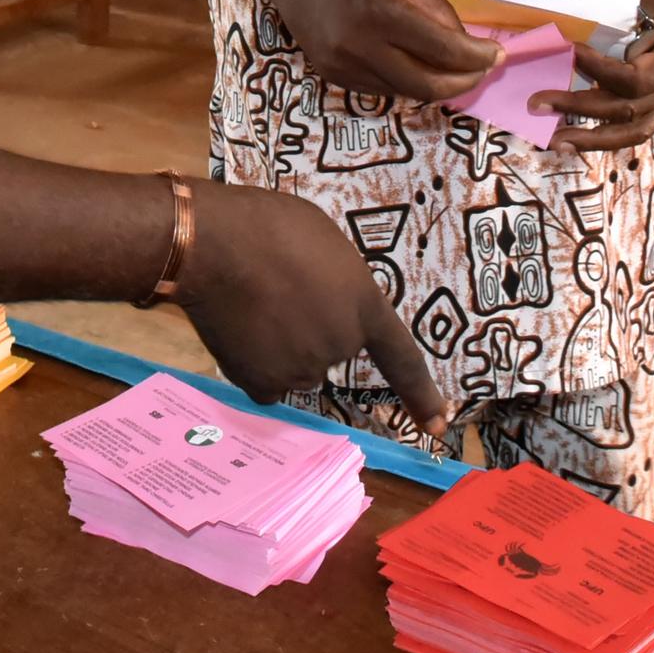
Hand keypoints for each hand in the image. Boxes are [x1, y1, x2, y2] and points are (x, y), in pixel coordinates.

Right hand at [174, 181, 448, 430]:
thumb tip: (324, 298)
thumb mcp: (325, 241)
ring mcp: (303, 368)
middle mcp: (341, 345)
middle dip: (311, 327)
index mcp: (364, 306)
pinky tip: (241, 331)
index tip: (439, 426)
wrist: (213, 246)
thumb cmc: (269, 226)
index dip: (422, 395)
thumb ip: (337, 281)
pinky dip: (255, 364)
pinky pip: (267, 383)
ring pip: (296, 366)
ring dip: (280, 346)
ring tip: (255, 304)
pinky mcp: (264, 385)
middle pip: (332, 350)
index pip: (402, 358)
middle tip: (280, 290)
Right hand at [253, 0, 497, 103]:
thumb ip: (435, 7)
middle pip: (427, 86)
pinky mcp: (329, 72)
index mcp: (381, 10)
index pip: (445, 51)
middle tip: (483, 69)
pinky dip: (406, 80)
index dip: (479, 58)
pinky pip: (380, 87)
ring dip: (436, 84)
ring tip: (455, 67)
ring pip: (404, 92)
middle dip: (464, 83)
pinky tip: (416, 62)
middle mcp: (359, 45)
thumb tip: (464, 43)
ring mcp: (341, 63)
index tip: (498, 54)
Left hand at [539, 0, 653, 152]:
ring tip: (556, 140)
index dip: (596, 70)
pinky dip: (606, 125)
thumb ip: (612, 23)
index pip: (634, 80)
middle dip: (580, 110)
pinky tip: (577, 131)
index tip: (568, 51)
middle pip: (629, 112)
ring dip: (593, 137)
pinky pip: (636, 117)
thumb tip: (564, 43)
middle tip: (537, 104)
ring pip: (636, 128)